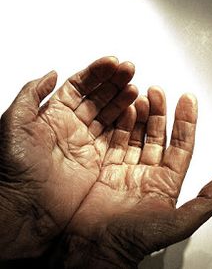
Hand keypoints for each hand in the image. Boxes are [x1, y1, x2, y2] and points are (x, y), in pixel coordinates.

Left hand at [0, 57, 137, 258]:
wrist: (25, 210)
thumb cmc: (15, 169)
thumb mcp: (15, 123)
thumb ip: (32, 94)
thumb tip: (51, 73)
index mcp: (54, 114)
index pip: (79, 86)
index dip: (96, 73)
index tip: (112, 63)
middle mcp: (72, 126)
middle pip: (98, 97)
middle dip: (114, 81)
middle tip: (130, 70)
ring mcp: (87, 143)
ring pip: (110, 114)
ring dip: (123, 99)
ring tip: (135, 87)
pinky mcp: (98, 160)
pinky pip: (116, 137)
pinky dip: (127, 123)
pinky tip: (135, 110)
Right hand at [60, 87, 211, 268]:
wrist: (96, 246)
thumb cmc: (134, 239)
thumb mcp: (176, 223)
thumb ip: (203, 203)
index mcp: (166, 183)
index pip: (181, 146)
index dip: (185, 122)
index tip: (187, 101)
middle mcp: (148, 174)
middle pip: (158, 135)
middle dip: (160, 112)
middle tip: (158, 92)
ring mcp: (126, 169)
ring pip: (137, 134)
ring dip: (140, 115)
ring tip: (142, 96)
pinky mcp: (107, 168)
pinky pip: (116, 140)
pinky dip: (120, 125)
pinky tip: (125, 111)